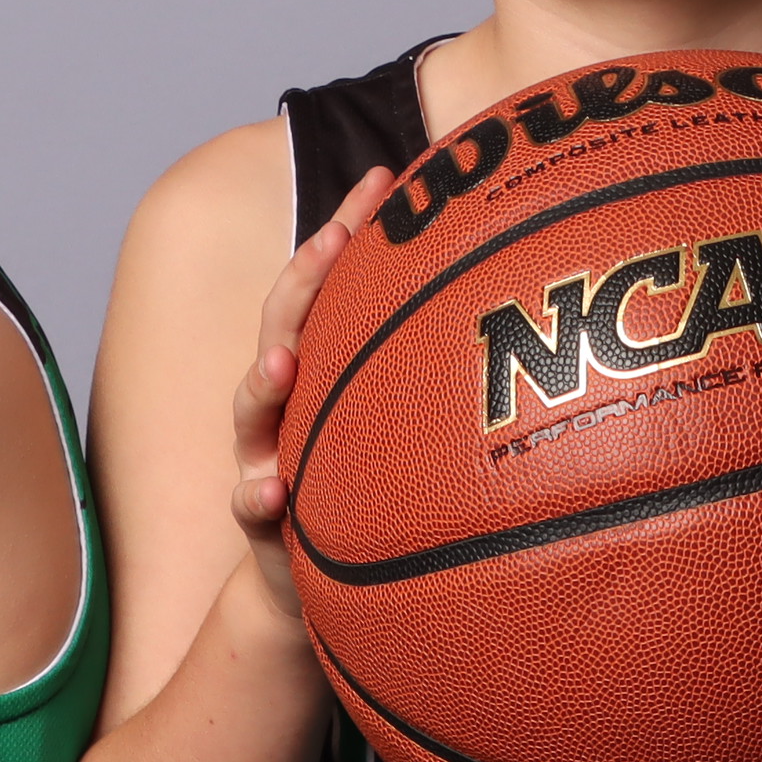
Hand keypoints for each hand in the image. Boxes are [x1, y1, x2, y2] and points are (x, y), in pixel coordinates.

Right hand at [222, 165, 392, 617]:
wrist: (311, 583)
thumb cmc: (365, 479)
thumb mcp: (398, 414)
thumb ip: (427, 358)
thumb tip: (512, 286)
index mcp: (318, 363)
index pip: (327, 281)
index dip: (348, 226)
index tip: (382, 178)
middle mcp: (284, 400)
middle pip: (282, 324)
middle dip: (304, 280)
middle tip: (333, 238)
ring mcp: (263, 455)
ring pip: (251, 410)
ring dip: (262, 381)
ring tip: (281, 362)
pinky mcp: (262, 519)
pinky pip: (249, 506)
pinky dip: (257, 496)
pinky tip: (272, 491)